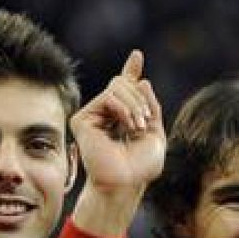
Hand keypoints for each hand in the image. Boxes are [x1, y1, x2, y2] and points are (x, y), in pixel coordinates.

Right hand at [69, 49, 166, 237]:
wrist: (126, 182)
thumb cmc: (141, 167)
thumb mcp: (156, 133)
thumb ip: (151, 106)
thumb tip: (141, 79)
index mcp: (123, 118)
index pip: (126, 89)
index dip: (131, 71)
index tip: (137, 56)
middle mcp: (106, 115)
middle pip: (123, 83)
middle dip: (140, 97)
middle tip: (146, 119)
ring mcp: (93, 117)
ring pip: (117, 87)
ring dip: (134, 104)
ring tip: (138, 126)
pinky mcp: (82, 120)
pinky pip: (108, 96)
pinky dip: (123, 107)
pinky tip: (128, 125)